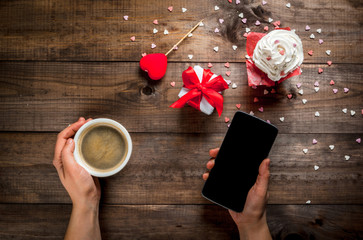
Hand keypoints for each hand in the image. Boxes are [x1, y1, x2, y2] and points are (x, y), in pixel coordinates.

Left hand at [53, 117, 101, 239]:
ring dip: (81, 132)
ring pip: (75, 141)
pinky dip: (86, 140)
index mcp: (60, 159)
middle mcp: (65, 158)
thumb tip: (70, 139)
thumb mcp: (72, 169)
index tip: (82, 122)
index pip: (62, 137)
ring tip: (89, 125)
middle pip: (68, 137)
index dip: (71, 127)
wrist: (87, 199)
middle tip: (87, 120)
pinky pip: (81, 147)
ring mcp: (73, 160)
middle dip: (76, 127)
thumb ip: (67, 154)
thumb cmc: (79, 187)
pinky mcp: (81, 162)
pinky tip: (92, 138)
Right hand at [203, 148, 271, 239]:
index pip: (240, 158)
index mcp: (249, 173)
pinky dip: (210, 177)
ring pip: (221, 169)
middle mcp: (240, 176)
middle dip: (218, 156)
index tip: (223, 148)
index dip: (231, 151)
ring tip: (209, 167)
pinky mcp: (225, 189)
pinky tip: (207, 176)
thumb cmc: (257, 208)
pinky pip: (216, 180)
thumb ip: (264, 176)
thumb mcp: (261, 190)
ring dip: (213, 165)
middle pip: (228, 161)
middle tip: (213, 155)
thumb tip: (266, 160)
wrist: (247, 222)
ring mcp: (232, 182)